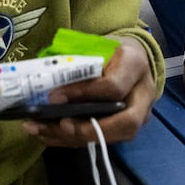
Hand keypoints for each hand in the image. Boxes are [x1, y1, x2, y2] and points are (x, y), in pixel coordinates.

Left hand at [23, 36, 156, 146]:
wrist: (130, 57)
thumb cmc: (109, 49)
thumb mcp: (95, 45)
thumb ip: (77, 62)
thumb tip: (44, 81)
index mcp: (134, 65)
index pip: (114, 87)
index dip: (84, 94)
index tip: (54, 97)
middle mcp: (142, 94)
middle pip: (125, 123)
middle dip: (88, 129)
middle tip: (58, 125)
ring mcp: (140, 114)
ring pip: (114, 136)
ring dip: (74, 138)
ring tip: (42, 131)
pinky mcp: (126, 127)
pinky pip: (102, 139)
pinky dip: (73, 140)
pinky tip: (48, 135)